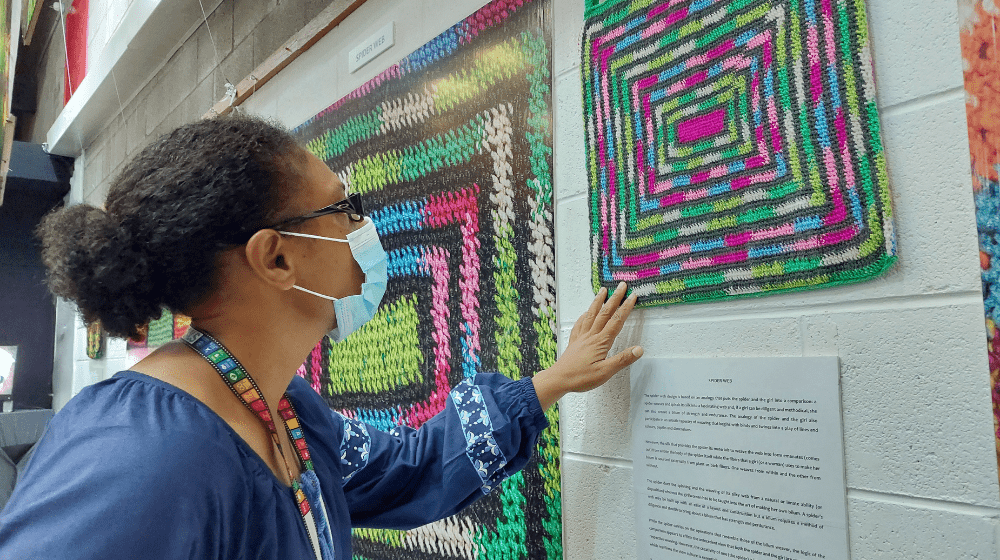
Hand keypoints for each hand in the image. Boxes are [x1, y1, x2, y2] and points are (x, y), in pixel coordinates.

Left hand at [532, 282, 643, 409]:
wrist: (559, 379)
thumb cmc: (581, 377)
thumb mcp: (605, 372)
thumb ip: (622, 360)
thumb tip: (639, 349)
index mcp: (600, 342)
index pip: (616, 321)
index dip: (625, 308)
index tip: (633, 296)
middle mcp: (591, 336)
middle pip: (605, 313)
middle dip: (614, 298)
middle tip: (621, 286)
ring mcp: (581, 337)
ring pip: (591, 314)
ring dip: (598, 301)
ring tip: (603, 290)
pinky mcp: (575, 341)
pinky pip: (580, 323)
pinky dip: (585, 315)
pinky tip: (586, 312)